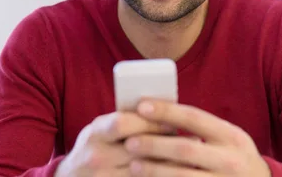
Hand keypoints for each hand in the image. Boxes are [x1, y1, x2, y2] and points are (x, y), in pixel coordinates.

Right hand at [55, 110, 174, 176]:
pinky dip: (158, 176)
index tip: (172, 122)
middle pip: (137, 149)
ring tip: (185, 158)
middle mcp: (95, 157)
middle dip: (164, 144)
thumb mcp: (102, 129)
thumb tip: (166, 110)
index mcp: (95, 133)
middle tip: (187, 142)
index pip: (122, 123)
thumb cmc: (96, 146)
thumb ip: (127, 119)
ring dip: (166, 164)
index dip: (150, 122)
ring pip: (142, 172)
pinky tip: (172, 172)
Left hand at [124, 100, 271, 175]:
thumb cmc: (238, 160)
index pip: (195, 118)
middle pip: (185, 149)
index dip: (167, 111)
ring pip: (182, 176)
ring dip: (154, 170)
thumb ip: (205, 130)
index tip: (142, 106)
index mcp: (232, 137)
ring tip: (134, 165)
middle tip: (130, 141)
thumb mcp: (231, 140)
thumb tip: (163, 114)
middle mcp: (230, 160)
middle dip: (154, 144)